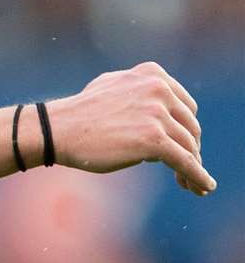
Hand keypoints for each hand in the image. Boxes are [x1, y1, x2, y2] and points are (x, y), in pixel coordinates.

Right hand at [45, 62, 215, 195]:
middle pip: (190, 127)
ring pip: (189, 147)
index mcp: (153, 74)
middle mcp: (159, 89)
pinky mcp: (154, 140)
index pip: (185, 106)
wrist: (58, 129)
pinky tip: (204, 187)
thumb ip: (139, 91)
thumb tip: (161, 105)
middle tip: (187, 169)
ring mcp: (157, 114)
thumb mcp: (113, 87)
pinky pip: (186, 162)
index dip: (185, 129)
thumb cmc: (81, 112)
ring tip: (191, 184)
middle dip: (191, 149)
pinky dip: (198, 177)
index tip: (184, 146)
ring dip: (193, 168)